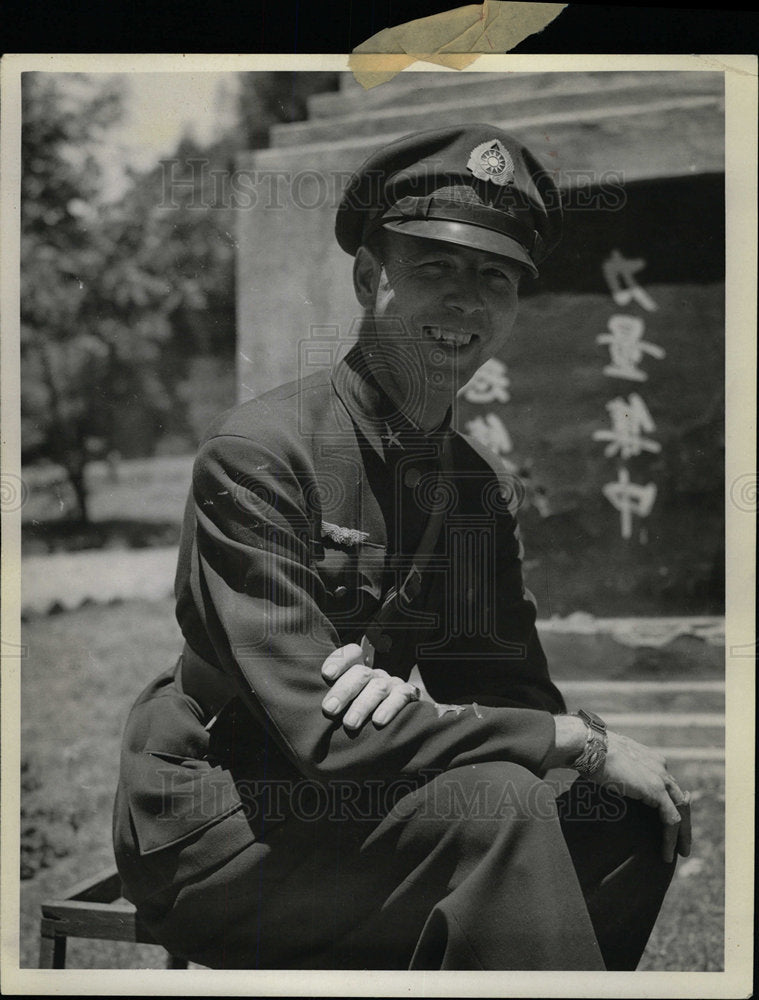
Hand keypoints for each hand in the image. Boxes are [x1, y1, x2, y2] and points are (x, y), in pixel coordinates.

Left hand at [321, 643, 420, 730]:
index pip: (352, 653)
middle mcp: (375, 674)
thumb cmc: (359, 715)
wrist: (401, 726)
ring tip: (349, 724)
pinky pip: (401, 696)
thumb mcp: (346, 704)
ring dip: (362, 705)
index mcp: (359, 670)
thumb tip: (315, 709)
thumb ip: (333, 700)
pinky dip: (390, 708)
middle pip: (361, 673)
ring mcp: (393, 684)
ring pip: (378, 687)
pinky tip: (378, 721)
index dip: (339, 660)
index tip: (327, 674)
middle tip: (329, 709)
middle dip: (344, 690)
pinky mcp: (410, 695)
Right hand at [594, 731, 691, 862]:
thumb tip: (610, 782)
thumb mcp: (612, 763)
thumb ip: (620, 772)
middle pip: (679, 798)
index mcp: (650, 759)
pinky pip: (671, 819)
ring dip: (681, 834)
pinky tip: (667, 853)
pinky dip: (671, 838)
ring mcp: (660, 777)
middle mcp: (660, 766)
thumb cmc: (591, 753)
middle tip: (681, 844)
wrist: (590, 746)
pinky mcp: (656, 789)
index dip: (670, 805)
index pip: (668, 785)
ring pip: (680, 810)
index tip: (668, 823)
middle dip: (683, 823)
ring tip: (678, 853)